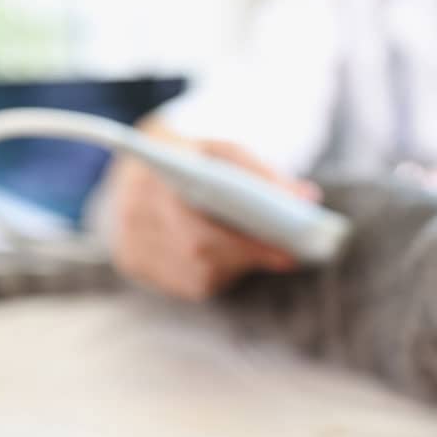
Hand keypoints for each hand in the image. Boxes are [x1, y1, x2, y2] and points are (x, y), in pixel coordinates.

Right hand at [108, 137, 320, 299]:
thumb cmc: (194, 156)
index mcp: (159, 174)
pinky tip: (226, 259)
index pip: (205, 222)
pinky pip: (184, 284)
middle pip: (200, 252)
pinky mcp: (131, 261)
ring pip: (195, 275)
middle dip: (248, 256)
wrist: (139, 160)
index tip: (289, 254)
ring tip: (256, 252)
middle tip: (287, 256)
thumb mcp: (227, 152)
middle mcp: (136, 208)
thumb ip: (265, 174)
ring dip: (233, 268)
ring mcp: (129, 239)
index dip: (249, 245)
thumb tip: (306, 199)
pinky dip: (213, 275)